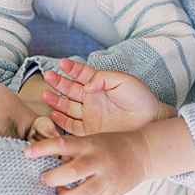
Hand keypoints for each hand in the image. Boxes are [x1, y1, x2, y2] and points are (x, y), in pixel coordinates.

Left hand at [24, 130, 149, 194]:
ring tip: (60, 191)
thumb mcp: (92, 139)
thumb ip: (71, 149)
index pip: (62, 144)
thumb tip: (42, 161)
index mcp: (90, 144)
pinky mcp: (111, 194)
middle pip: (70, 173)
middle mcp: (97, 161)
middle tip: (44, 179)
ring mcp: (105, 179)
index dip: (42, 148)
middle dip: (51, 179)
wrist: (143, 153)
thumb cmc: (110, 146)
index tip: (26, 154)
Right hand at [40, 59, 174, 134]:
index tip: (61, 63)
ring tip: (44, 94)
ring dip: (56, 100)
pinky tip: (53, 114)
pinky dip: (61, 120)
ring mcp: (90, 114)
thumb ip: (103, 78)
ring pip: (67, 106)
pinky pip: (72, 126)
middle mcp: (92, 99)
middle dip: (58, 82)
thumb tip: (86, 84)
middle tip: (47, 76)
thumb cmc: (140, 98)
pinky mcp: (90, 130)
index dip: (71, 68)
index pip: (81, 74)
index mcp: (100, 84)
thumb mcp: (123, 80)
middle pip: (70, 89)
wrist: (150, 121)